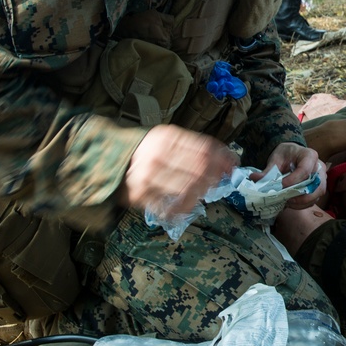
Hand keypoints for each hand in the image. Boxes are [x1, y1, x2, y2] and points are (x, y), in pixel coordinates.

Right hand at [121, 125, 237, 219]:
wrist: (111, 159)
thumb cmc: (147, 150)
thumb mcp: (168, 139)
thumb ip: (195, 147)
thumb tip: (228, 160)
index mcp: (167, 137)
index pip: (204, 148)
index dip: (223, 158)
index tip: (233, 165)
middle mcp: (158, 154)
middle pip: (199, 169)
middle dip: (215, 177)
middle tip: (218, 182)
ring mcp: (148, 175)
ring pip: (188, 188)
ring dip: (201, 194)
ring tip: (202, 194)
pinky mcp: (140, 194)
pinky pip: (168, 205)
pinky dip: (182, 208)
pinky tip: (187, 207)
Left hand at [259, 142, 326, 209]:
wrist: (292, 155)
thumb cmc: (286, 155)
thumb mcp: (276, 159)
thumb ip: (268, 171)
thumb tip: (254, 178)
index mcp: (309, 155)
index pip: (304, 170)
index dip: (293, 180)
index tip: (280, 186)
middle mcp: (319, 167)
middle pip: (316, 186)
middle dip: (300, 196)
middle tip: (285, 199)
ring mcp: (320, 179)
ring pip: (316, 195)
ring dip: (301, 202)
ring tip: (286, 202)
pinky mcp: (318, 188)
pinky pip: (313, 200)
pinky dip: (302, 204)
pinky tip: (290, 203)